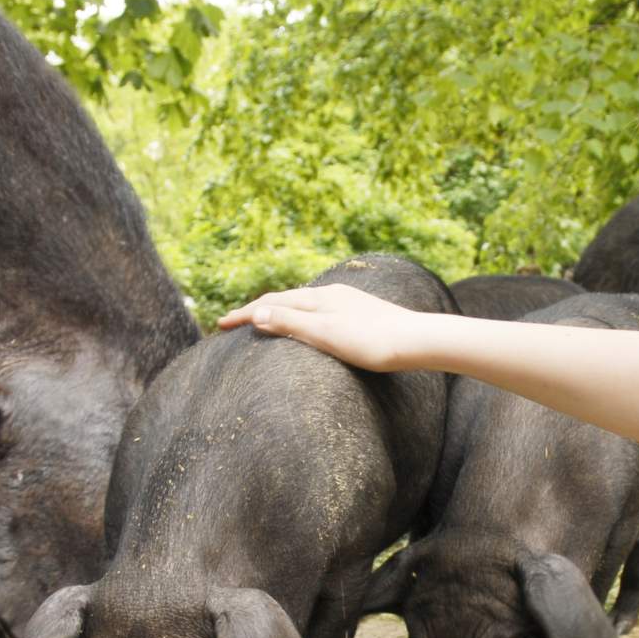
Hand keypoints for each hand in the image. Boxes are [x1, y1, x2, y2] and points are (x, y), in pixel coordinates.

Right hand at [217, 283, 437, 372]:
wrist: (418, 342)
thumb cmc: (373, 342)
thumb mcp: (326, 334)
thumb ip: (291, 323)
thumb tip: (256, 313)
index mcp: (319, 298)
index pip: (271, 302)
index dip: (244, 313)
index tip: (220, 324)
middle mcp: (332, 294)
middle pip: (286, 299)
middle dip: (258, 309)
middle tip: (235, 321)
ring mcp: (348, 303)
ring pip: (305, 304)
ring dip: (280, 311)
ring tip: (266, 321)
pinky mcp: (362, 314)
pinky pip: (321, 312)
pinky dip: (302, 317)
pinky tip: (312, 325)